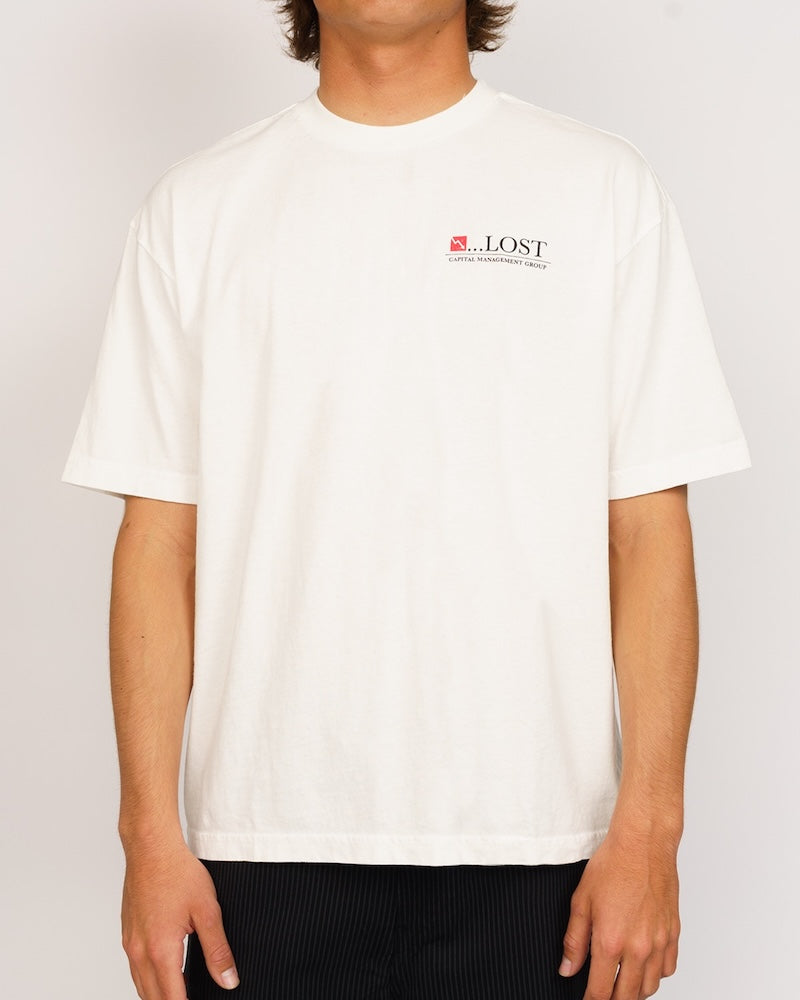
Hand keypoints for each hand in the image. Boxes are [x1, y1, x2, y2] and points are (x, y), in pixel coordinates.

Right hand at [120, 837, 238, 998]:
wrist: (151, 848)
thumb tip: (228, 980)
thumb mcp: (207, 911)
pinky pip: (136, 967)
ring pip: (142, 985)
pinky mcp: (128, 933)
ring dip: (160, 994)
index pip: (172, 999)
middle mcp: (140, 952)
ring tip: (183, 992)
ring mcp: (130, 943)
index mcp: (161, 951)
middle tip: (194, 998)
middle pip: (153, 998)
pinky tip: (167, 971)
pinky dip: (150, 978)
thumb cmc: (178, 873)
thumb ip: (218, 950)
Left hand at [558, 826, 679, 999]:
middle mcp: (638, 948)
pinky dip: (656, 974)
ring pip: (649, 987)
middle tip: (603, 995)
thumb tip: (567, 968)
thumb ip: (574, 940)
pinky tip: (644, 967)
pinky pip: (668, 969)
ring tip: (620, 984)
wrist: (643, 845)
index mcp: (611, 941)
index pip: (601, 992)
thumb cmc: (612, 865)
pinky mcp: (673, 934)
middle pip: (627, 996)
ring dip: (634, 991)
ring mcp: (659, 942)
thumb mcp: (581, 901)